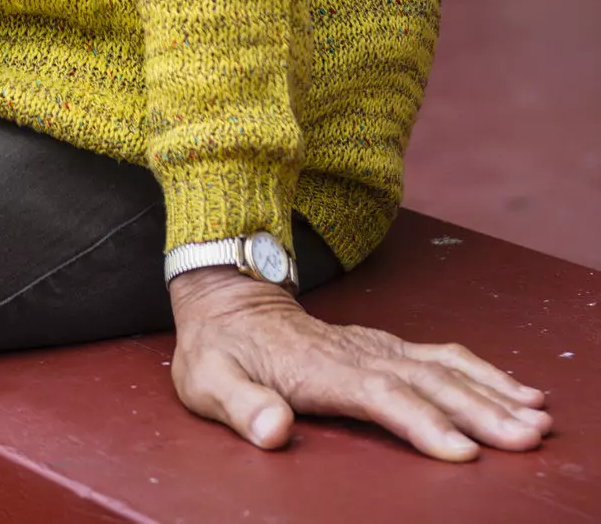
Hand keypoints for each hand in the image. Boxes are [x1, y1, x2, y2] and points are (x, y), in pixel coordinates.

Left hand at [168, 266, 551, 460]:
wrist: (226, 295)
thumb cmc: (218, 350)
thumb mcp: (208, 382)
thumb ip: (242, 407)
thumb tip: (273, 431)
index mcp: (318, 367)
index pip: (379, 395)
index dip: (421, 422)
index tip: (463, 451)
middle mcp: (356, 352)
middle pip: (427, 381)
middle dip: (480, 410)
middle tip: (528, 437)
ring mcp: (374, 345)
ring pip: (443, 366)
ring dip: (491, 391)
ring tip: (537, 417)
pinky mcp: (383, 346)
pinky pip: (441, 356)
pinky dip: (482, 371)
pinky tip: (515, 389)